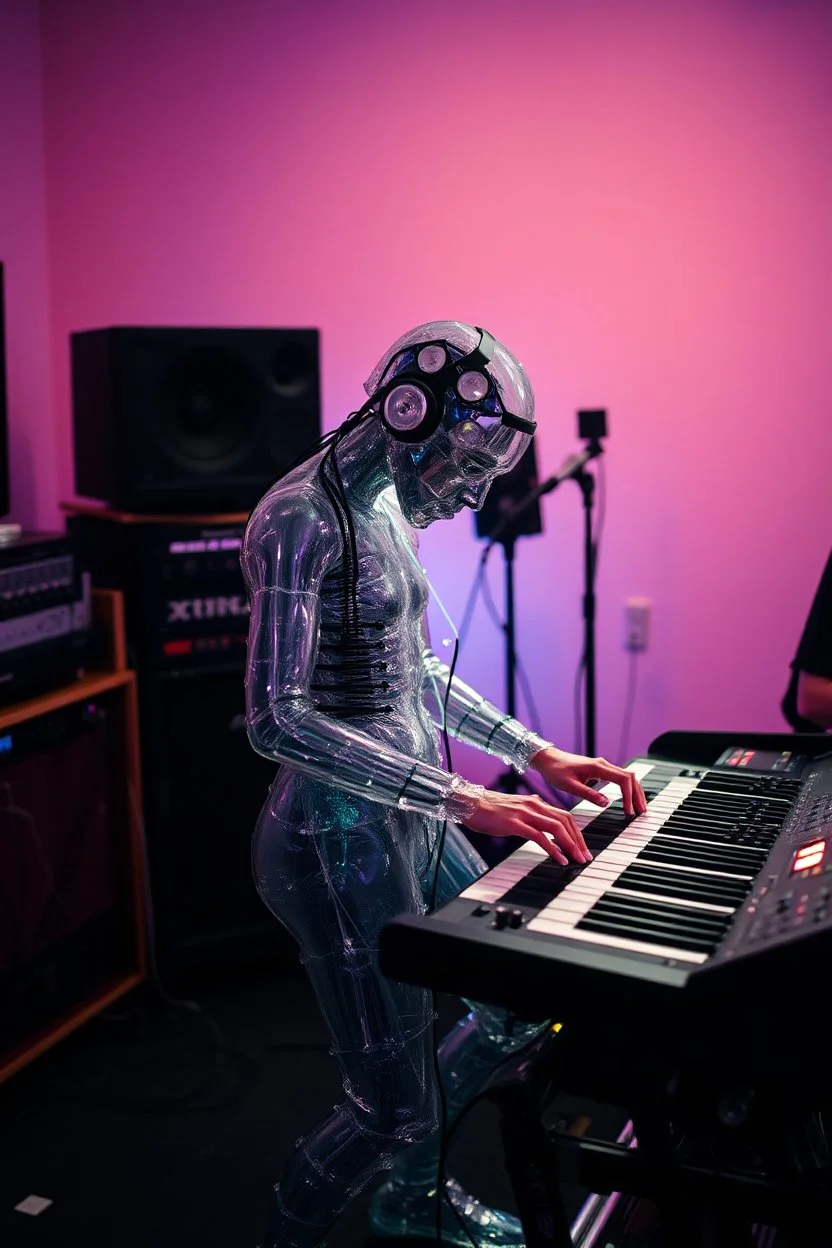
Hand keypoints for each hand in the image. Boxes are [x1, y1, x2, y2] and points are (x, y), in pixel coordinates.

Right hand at [464, 789, 591, 865]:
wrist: (468, 802)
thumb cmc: (488, 809)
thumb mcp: (514, 809)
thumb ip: (529, 813)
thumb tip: (540, 820)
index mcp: (535, 802)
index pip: (564, 816)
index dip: (576, 832)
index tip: (582, 847)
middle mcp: (534, 805)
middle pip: (566, 821)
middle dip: (579, 840)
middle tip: (585, 856)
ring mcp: (525, 813)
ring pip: (556, 827)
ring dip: (570, 845)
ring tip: (576, 859)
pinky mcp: (515, 823)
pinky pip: (539, 836)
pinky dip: (553, 848)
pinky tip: (559, 858)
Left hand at [530, 747, 647, 816]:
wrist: (548, 760)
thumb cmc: (556, 771)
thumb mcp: (570, 786)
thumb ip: (588, 794)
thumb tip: (606, 803)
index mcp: (598, 767)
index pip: (623, 779)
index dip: (629, 796)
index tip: (628, 811)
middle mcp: (603, 765)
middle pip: (630, 778)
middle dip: (637, 795)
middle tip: (641, 812)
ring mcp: (603, 767)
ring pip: (627, 777)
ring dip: (634, 792)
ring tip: (638, 808)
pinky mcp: (600, 771)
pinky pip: (620, 779)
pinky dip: (628, 789)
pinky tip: (629, 799)